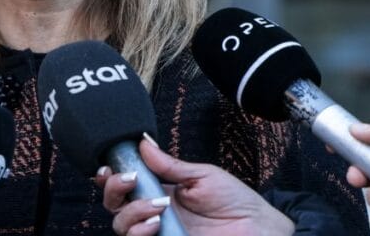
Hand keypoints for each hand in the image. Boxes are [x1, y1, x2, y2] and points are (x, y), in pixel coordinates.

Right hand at [96, 136, 294, 235]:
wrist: (260, 230)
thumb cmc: (237, 203)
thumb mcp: (202, 175)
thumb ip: (170, 164)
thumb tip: (142, 143)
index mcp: (159, 191)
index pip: (124, 186)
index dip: (110, 177)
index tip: (108, 167)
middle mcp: (153, 213)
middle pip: (114, 206)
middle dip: (114, 191)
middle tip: (131, 180)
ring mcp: (158, 232)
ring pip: (121, 227)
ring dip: (130, 213)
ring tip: (156, 207)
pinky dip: (139, 232)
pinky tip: (154, 224)